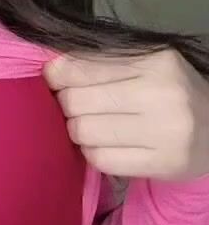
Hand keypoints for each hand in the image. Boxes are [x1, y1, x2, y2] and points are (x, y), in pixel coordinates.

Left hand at [42, 47, 208, 180]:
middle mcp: (161, 94)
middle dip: (65, 103)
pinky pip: (100, 159)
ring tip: (87, 124)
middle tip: (71, 105)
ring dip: (76, 129)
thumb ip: (103, 60)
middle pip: (78, 101)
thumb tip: (51, 65)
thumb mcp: (147, 63)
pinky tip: (102, 145)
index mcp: (156, 61)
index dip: (57, 74)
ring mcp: (164, 132)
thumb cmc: (171, 90)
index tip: (52, 78)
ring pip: (84, 131)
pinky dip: (91, 152)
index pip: (84, 66)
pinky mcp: (162, 164)